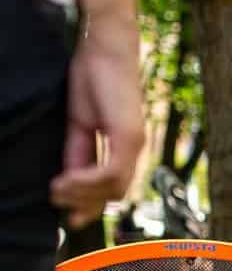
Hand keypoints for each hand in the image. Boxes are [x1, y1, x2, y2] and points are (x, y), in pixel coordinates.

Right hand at [50, 20, 143, 227]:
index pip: (114, 189)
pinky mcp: (129, 135)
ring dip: (81, 194)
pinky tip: (65, 179)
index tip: (71, 220)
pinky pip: (110, 172)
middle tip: (56, 199)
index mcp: (125, 147)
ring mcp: (135, 143)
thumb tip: (69, 180)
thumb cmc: (92, 81)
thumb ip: (79, 152)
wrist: (104, 50)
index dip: (92, 207)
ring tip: (56, 188)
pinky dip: (86, 181)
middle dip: (83, 203)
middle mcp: (135, 149)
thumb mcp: (80, 124)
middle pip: (114, 195)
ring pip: (113, 188)